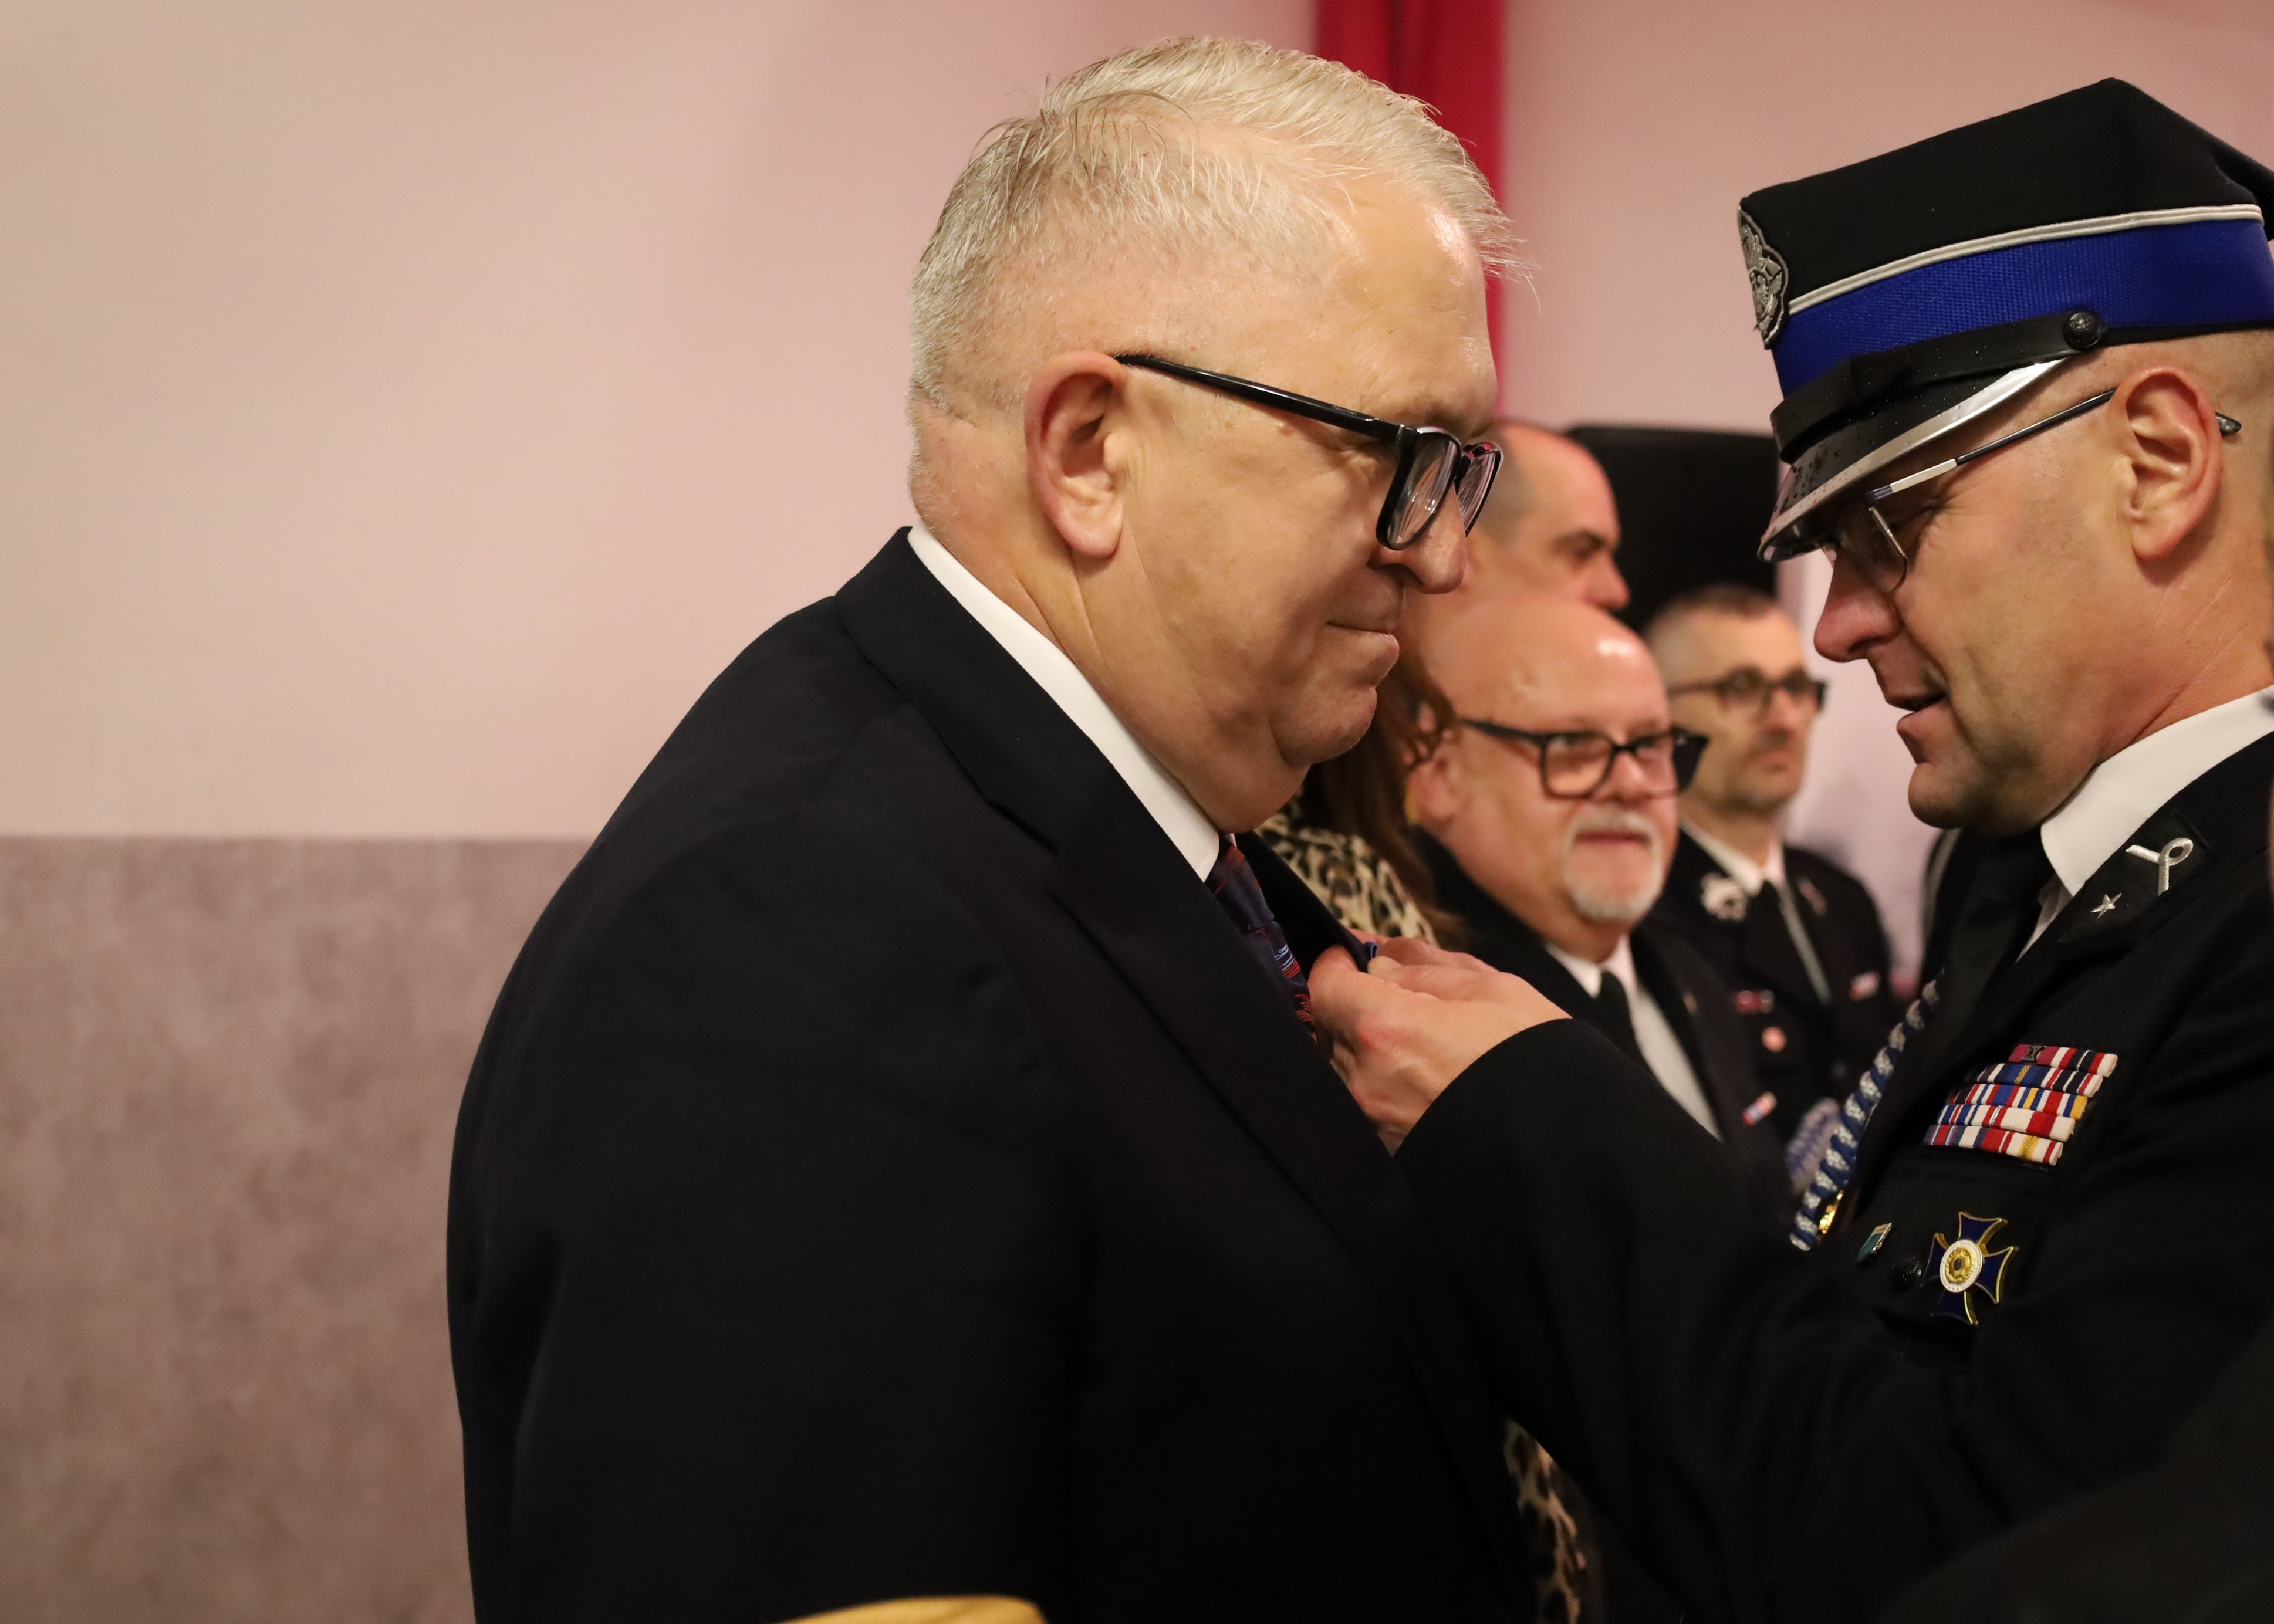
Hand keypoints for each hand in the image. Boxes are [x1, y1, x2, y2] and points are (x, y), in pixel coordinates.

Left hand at [1311, 937, 1569, 1150]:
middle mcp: (1366, 1080)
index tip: (1354, 956)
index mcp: (1386, 1030)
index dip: (1338, 963)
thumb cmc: (1536, 1061)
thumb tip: (1382, 957)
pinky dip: (1384, 1082)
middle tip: (1400, 995)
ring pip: (1348, 1066)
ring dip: (1371, 1046)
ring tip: (1425, 1042)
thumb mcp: (1492, 988)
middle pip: (1331, 1027)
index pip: (1326, 986)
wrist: (1566, 1148)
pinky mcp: (1387, 1150)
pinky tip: (1426, 1078)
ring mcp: (1373, 1121)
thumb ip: (1425, 966)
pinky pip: (1368, 1103)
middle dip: (1358, 1003)